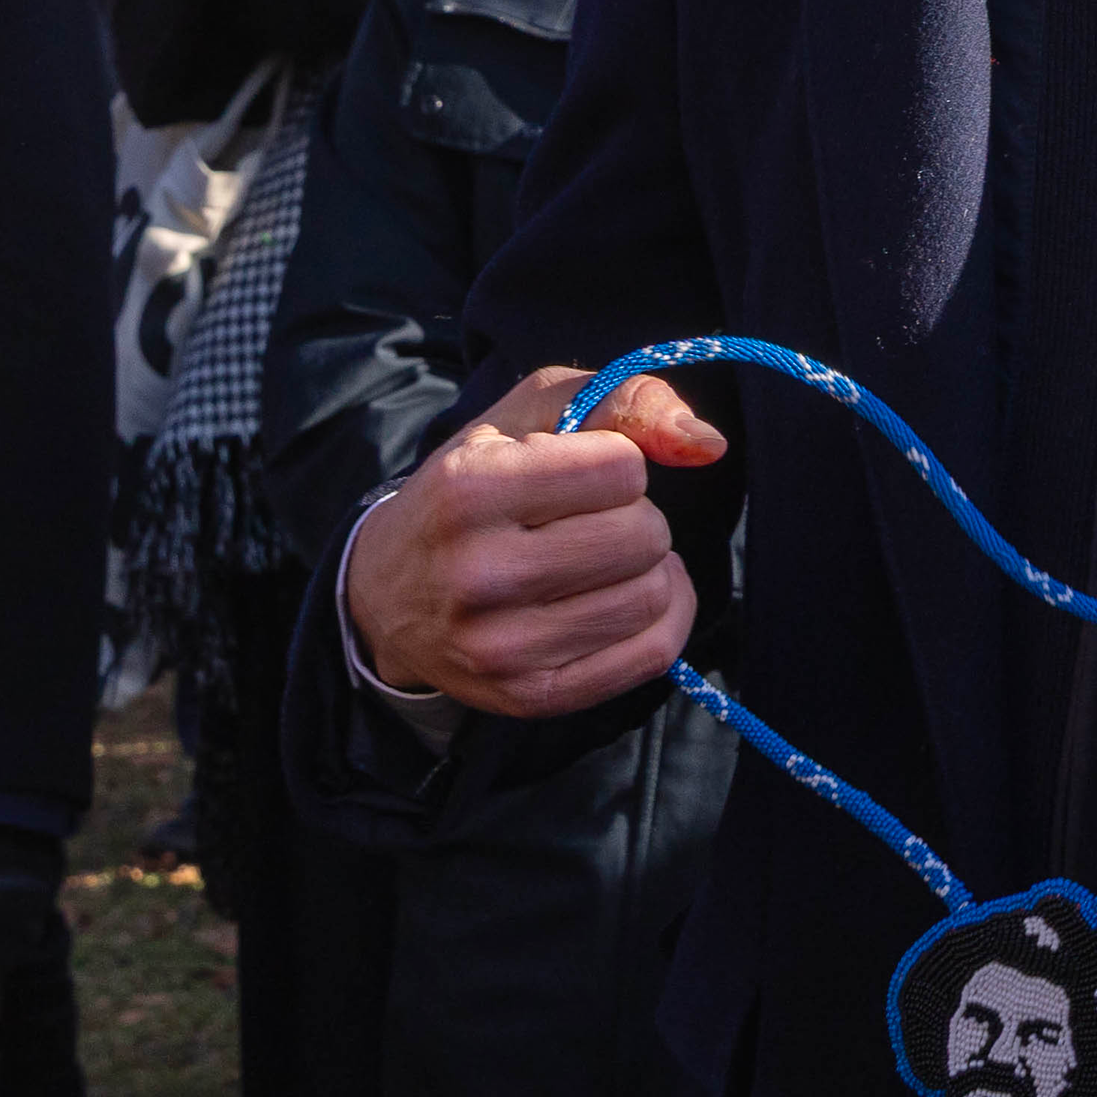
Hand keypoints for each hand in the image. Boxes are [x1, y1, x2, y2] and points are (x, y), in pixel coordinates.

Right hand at [344, 364, 726, 715]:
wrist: (388, 594)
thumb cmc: (471, 487)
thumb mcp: (528, 415)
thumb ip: (625, 401)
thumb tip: (708, 443)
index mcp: (469, 488)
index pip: (622, 468)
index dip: (618, 463)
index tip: (581, 474)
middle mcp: (479, 573)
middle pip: (642, 536)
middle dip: (635, 517)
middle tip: (592, 521)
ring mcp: (501, 647)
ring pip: (651, 595)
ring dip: (648, 568)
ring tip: (606, 560)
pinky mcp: (530, 696)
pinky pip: (651, 654)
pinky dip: (664, 617)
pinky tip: (629, 596)